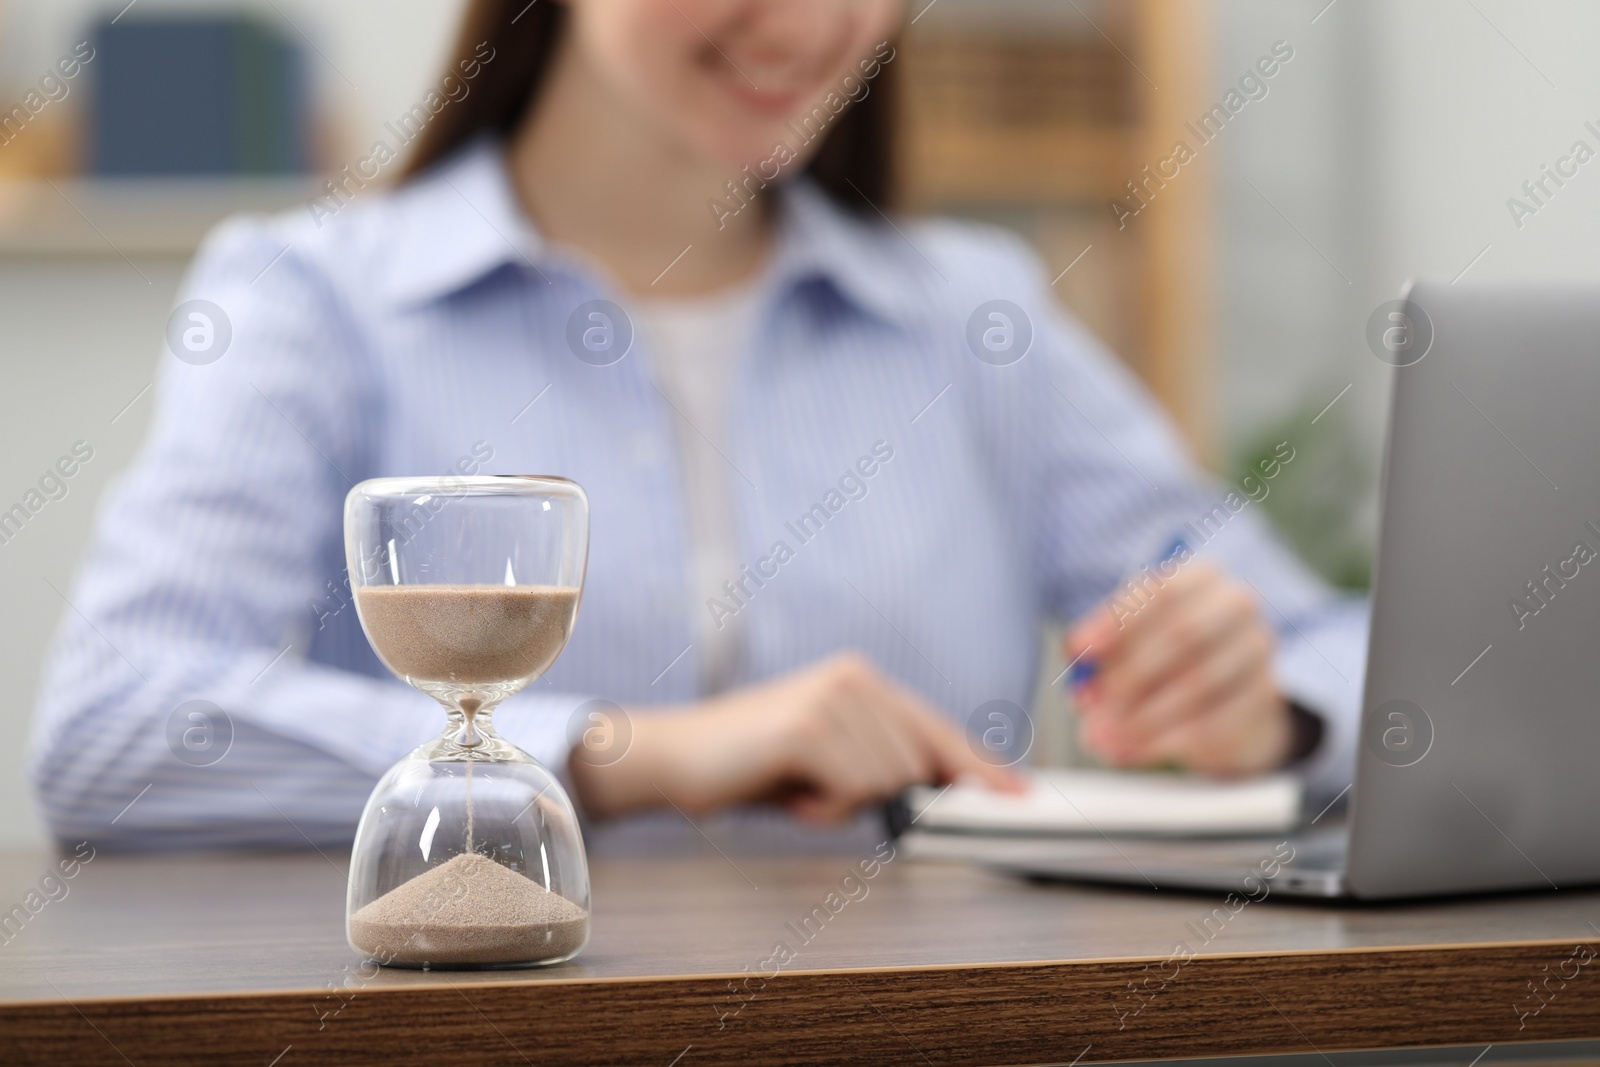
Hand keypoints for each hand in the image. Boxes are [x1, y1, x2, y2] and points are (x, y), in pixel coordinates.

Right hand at [568, 652, 1022, 821]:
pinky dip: (823, 809)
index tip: (1017, 792)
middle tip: (816, 792)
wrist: (677, 758)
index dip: (979, 766)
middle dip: (874, 796)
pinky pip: (855, 790)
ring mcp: (833, 698)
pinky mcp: (810, 725)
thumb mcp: (828, 759)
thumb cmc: (752, 765)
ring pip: (889, 782)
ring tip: (797, 787)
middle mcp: (854, 678)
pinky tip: (789, 791)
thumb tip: (943, 785)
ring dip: (842, 805)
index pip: (937, 728)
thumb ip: (882, 762)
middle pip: (918, 764)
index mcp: (860, 678)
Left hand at [1063, 561, 1291, 774]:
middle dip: (1127, 673)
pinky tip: (1127, 752)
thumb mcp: (1131, 641)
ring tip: (1099, 736)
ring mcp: (1256, 650)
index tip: (1080, 650)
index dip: (1116, 621)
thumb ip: (1104, 651)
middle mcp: (1236, 605)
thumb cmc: (1165, 656)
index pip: (1160, 591)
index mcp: (1200, 577)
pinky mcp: (1263, 698)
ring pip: (1196, 685)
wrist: (1226, 695)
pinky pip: (1211, 724)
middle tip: (1086, 703)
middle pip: (1183, 635)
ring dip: (1140, 716)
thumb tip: (1080, 671)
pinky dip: (1161, 742)